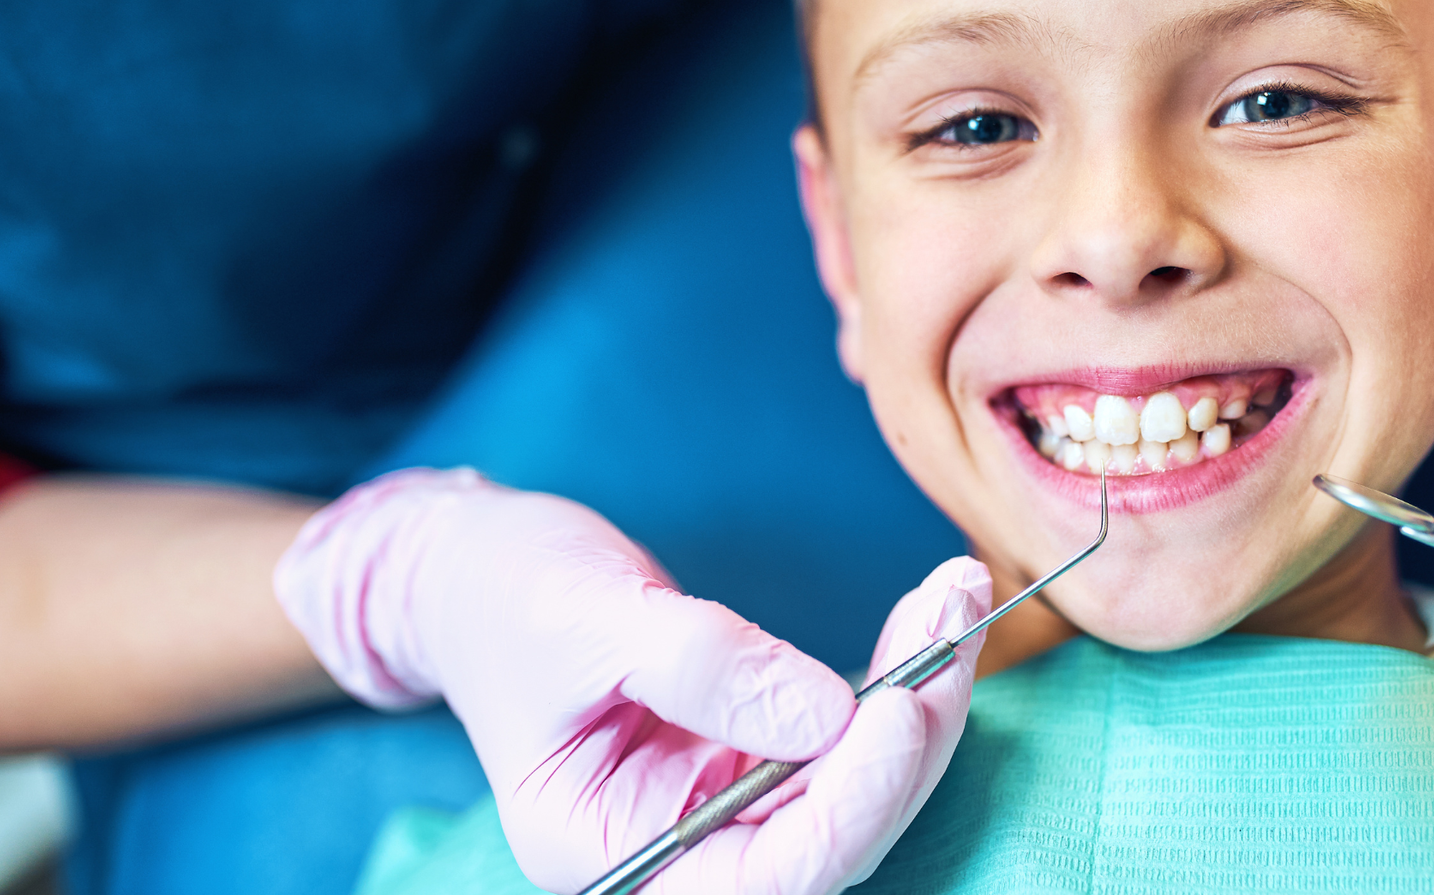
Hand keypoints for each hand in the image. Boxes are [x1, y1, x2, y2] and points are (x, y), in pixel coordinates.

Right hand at [275, 467, 990, 892]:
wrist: (475, 570)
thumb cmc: (507, 594)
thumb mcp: (593, 618)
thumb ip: (707, 668)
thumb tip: (834, 713)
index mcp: (606, 848)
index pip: (768, 875)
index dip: (852, 800)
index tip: (901, 706)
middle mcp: (676, 849)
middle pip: (833, 835)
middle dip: (909, 733)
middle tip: (956, 613)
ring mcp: (719, 804)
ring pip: (856, 787)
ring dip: (920, 695)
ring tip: (958, 594)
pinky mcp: (752, 755)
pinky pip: (845, 739)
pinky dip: (896, 675)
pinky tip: (935, 609)